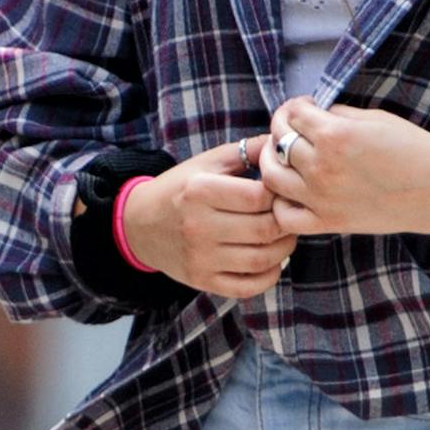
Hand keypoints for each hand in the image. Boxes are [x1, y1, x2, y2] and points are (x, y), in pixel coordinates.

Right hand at [119, 135, 295, 297]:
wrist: (139, 225)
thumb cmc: (179, 189)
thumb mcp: (205, 163)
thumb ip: (244, 151)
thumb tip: (282, 142)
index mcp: (199, 191)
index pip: (258, 197)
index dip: (280, 194)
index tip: (282, 191)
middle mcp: (198, 226)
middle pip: (264, 228)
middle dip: (286, 221)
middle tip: (289, 214)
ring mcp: (200, 257)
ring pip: (262, 259)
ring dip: (284, 247)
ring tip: (283, 235)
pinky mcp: (202, 280)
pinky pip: (248, 286)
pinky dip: (270, 275)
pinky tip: (271, 260)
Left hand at [261, 97, 429, 236]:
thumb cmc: (416, 149)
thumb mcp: (375, 119)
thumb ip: (337, 115)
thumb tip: (311, 113)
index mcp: (334, 136)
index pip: (292, 114)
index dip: (294, 106)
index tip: (304, 107)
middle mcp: (322, 167)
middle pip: (278, 140)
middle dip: (280, 127)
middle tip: (291, 126)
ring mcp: (321, 198)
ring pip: (271, 177)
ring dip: (271, 161)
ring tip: (282, 155)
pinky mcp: (329, 223)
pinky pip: (285, 217)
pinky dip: (279, 203)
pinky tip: (290, 192)